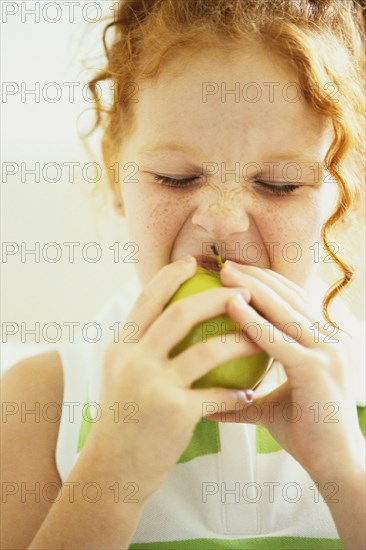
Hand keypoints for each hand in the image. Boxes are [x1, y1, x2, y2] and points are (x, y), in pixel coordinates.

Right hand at [88, 257, 255, 501]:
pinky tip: (250, 393)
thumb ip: (139, 345)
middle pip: (180, 315)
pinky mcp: (176, 411)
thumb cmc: (123, 419)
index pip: (147, 300)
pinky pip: (218, 394)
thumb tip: (163, 315)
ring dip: (241, 341)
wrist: (114, 468)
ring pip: (207, 350)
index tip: (193, 262)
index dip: (170, 276)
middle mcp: (134, 360)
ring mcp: (154, 385)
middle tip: (243, 293)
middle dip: (216, 299)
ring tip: (262, 338)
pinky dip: (237, 393)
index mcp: (121, 347)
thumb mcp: (119, 375)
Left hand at [207, 261, 364, 481]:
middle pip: (288, 298)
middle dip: (256, 277)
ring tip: (225, 273)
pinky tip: (232, 305)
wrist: (336, 465)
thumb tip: (208, 399)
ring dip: (252, 288)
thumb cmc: (305, 433)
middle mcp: (331, 339)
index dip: (265, 283)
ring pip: (284, 311)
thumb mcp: (270, 406)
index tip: (236, 272)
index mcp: (325, 341)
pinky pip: (279, 339)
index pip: (293, 302)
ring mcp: (328, 351)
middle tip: (225, 263)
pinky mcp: (318, 367)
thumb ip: (242, 397)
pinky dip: (254, 320)